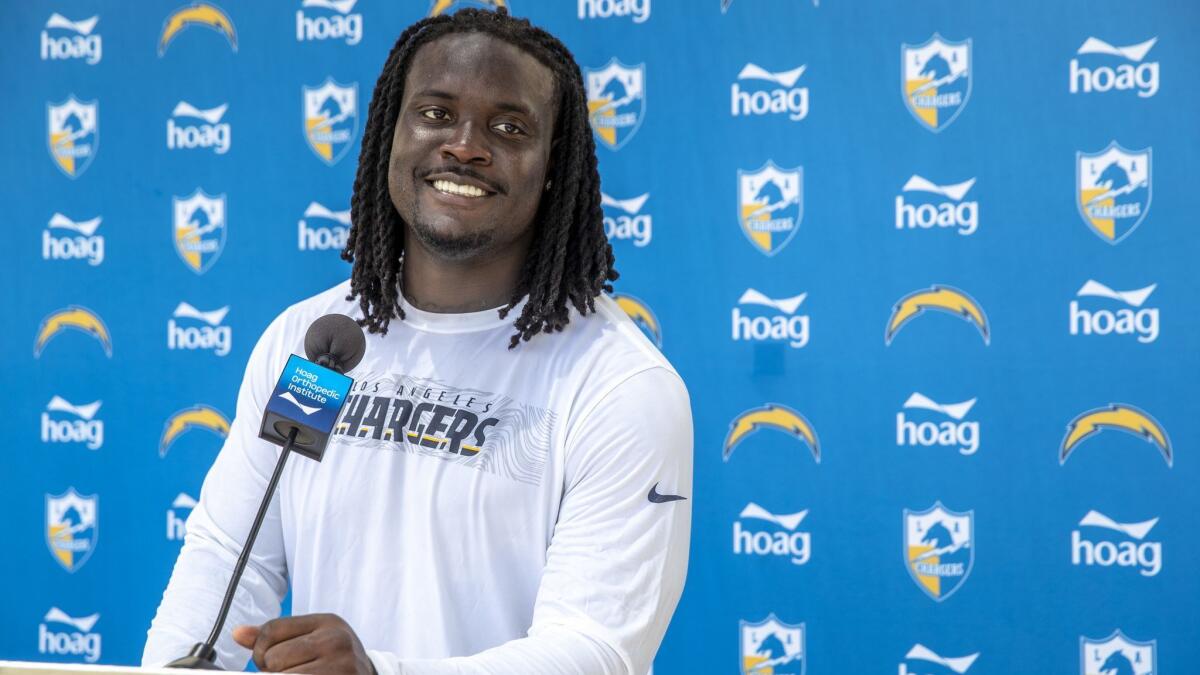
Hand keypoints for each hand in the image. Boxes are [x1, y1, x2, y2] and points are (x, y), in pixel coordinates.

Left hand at [232, 614, 375, 673]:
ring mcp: (339, 667)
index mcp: (327, 622)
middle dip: (271, 671)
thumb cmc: (334, 658)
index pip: (272, 630)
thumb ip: (275, 636)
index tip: (268, 659)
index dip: (260, 649)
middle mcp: (336, 641)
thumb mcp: (312, 638)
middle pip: (273, 658)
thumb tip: (238, 634)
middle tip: (288, 672)